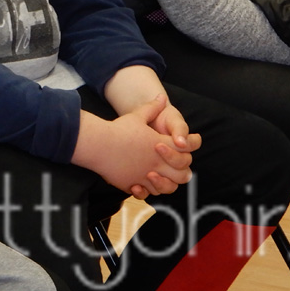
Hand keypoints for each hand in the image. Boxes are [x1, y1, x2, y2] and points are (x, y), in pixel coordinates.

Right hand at [73, 96, 196, 199]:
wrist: (98, 144)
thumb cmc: (117, 129)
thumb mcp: (136, 116)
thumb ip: (152, 108)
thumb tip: (161, 97)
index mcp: (160, 145)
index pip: (185, 149)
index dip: (191, 145)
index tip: (192, 142)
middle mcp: (156, 162)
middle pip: (183, 173)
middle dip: (183, 169)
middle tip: (178, 164)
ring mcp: (145, 175)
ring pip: (168, 187)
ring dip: (168, 183)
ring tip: (161, 175)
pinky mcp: (132, 184)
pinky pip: (147, 193)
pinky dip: (148, 190)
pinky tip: (144, 183)